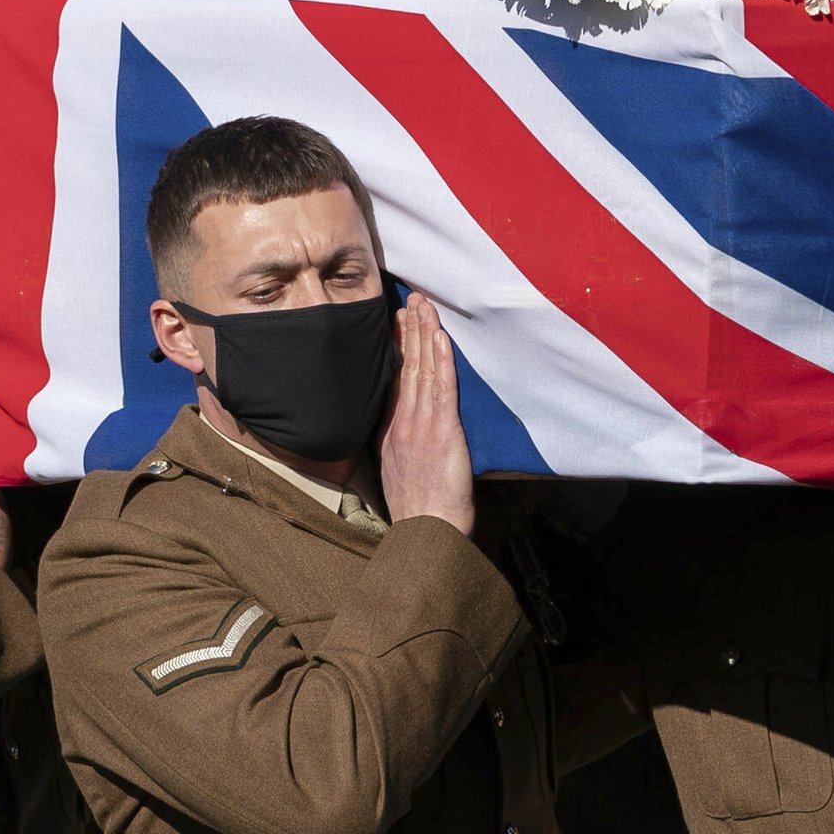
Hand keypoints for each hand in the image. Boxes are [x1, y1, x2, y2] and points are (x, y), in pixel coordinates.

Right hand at [378, 294, 475, 535]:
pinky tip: (439, 338)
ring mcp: (420, 427)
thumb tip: (404, 433)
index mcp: (391, 433)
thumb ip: (401, 447)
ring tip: (423, 306)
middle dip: (408, 330)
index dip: (398, 349)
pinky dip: (440, 361)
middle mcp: (403, 424)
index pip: (396, 381)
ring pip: (422, 371)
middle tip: (409, 299)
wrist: (425, 534)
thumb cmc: (419, 513)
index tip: (397, 322)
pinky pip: (442, 389)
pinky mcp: (442, 433)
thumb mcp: (398, 475)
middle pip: (406, 368)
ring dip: (423, 334)